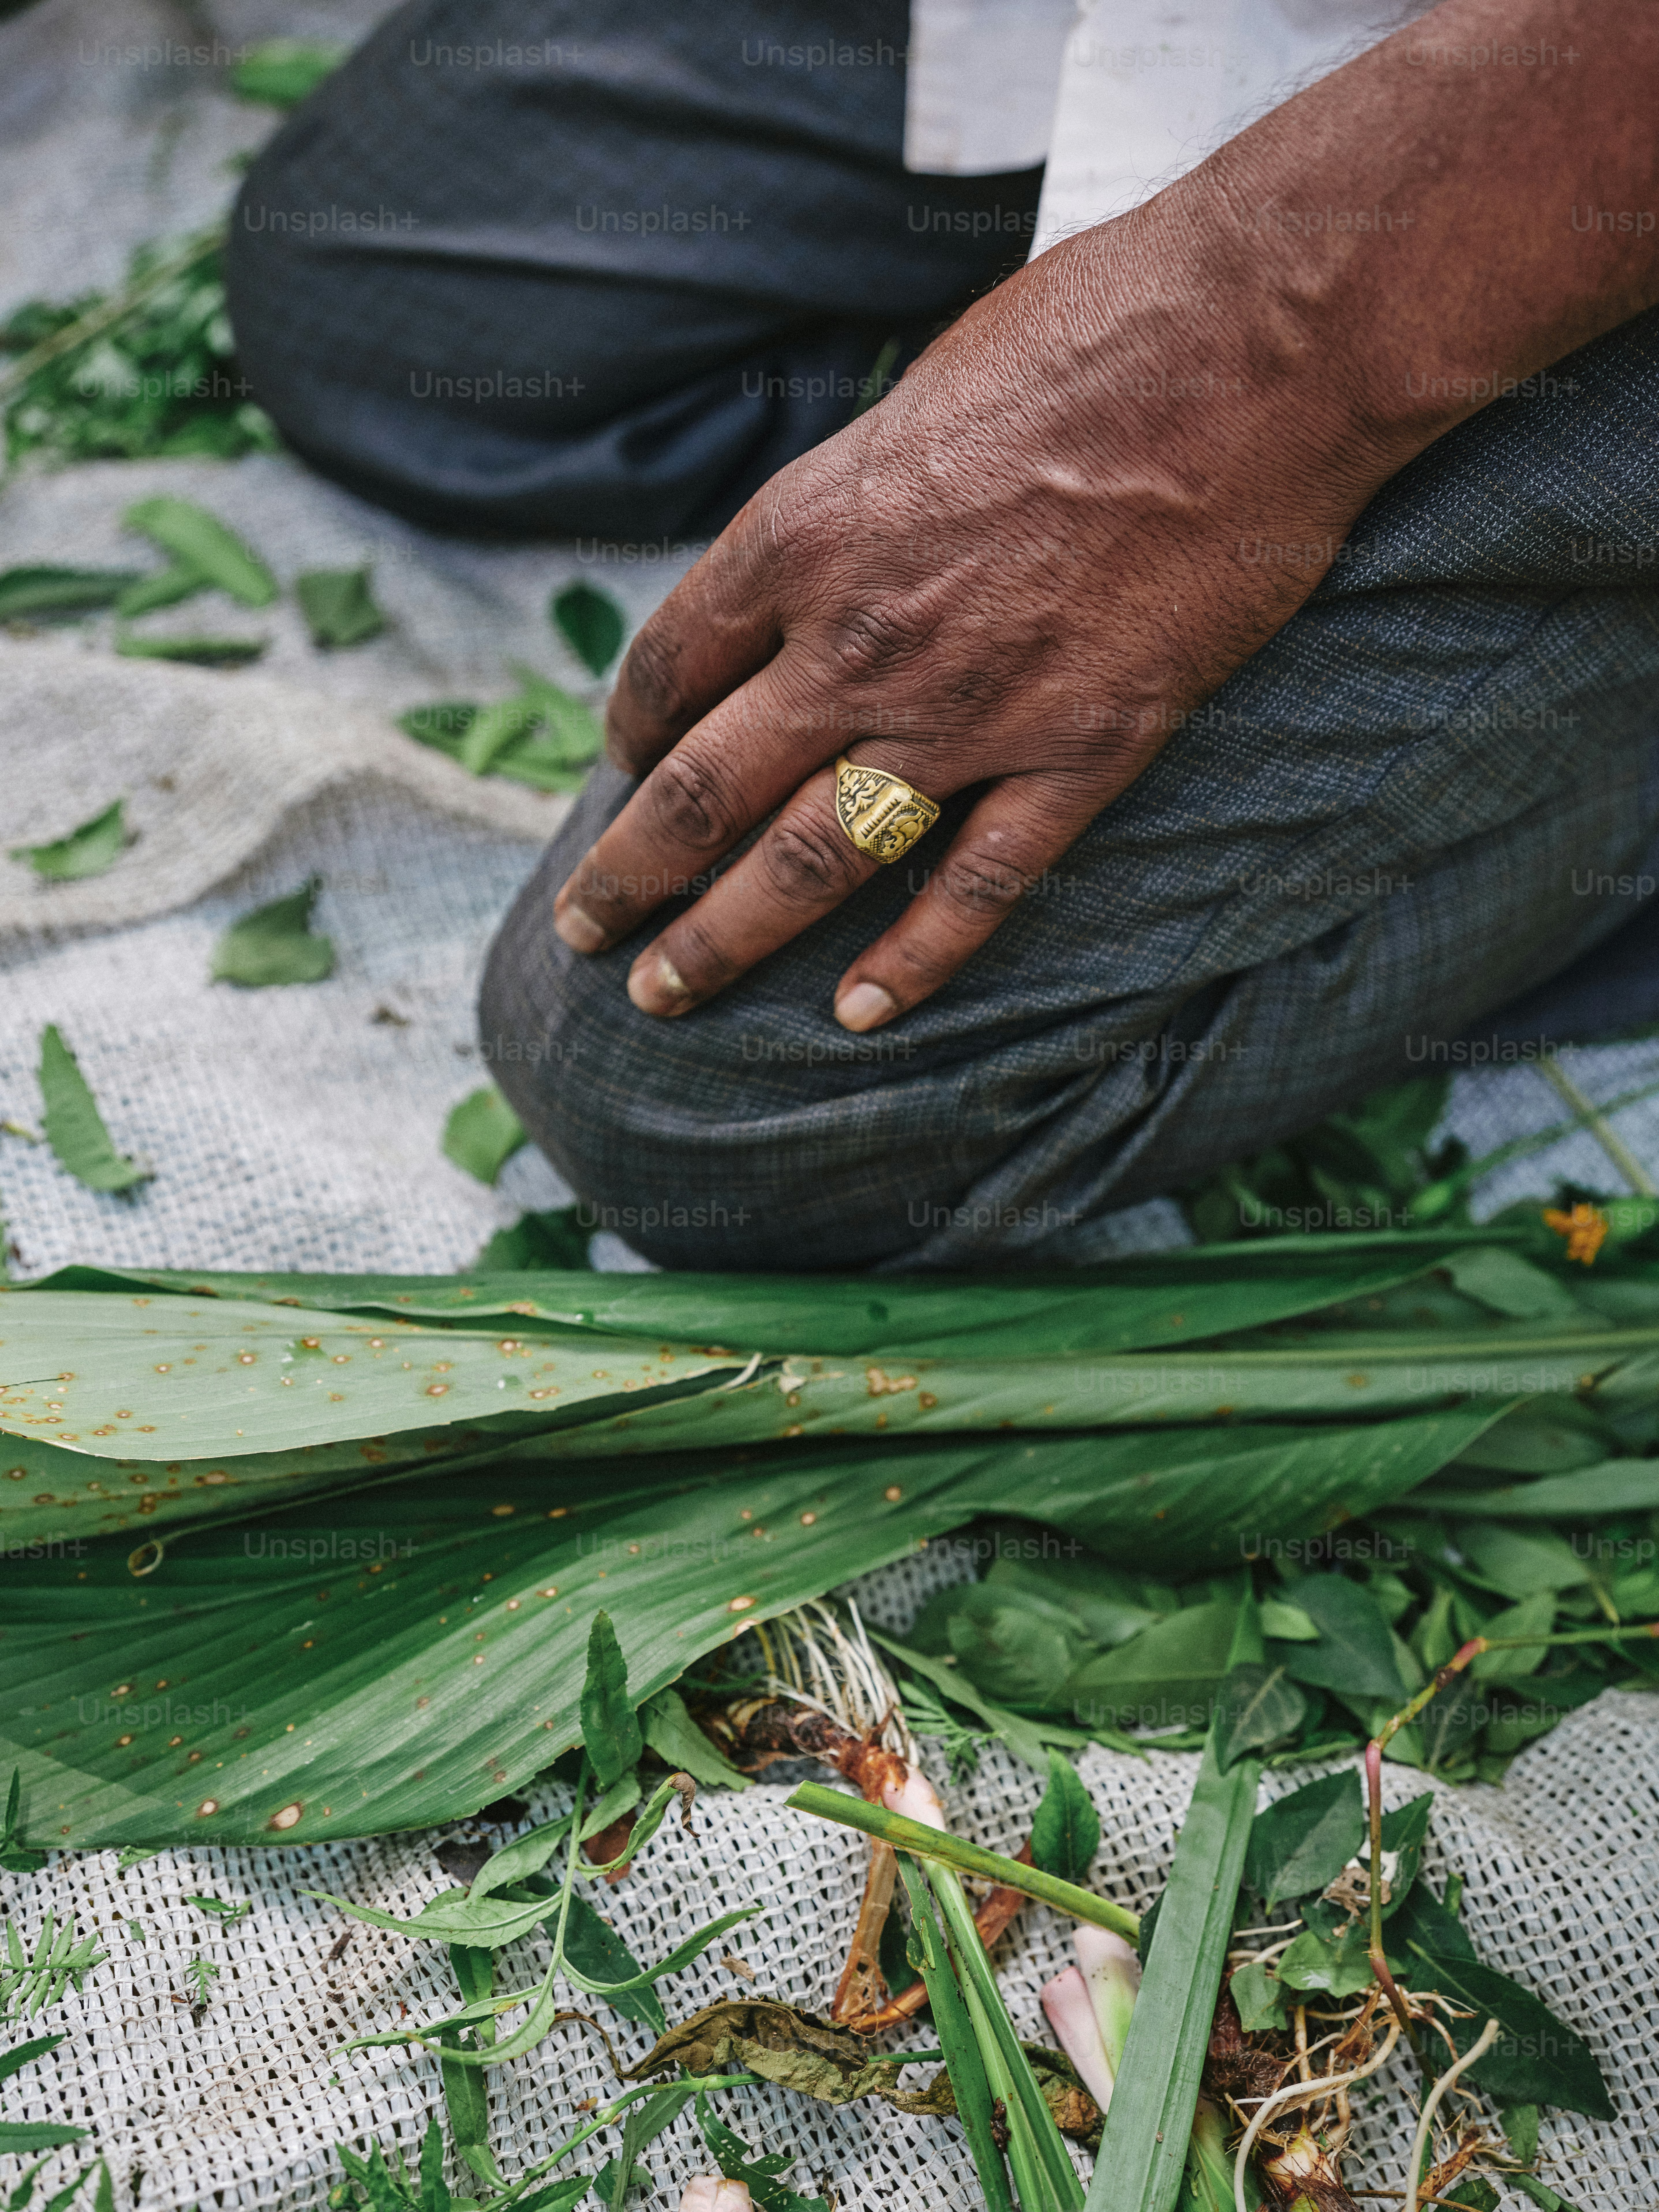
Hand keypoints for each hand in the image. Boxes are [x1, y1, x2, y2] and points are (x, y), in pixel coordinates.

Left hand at [553, 0, 1658, 1030]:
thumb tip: (827, 557)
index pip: (671, 666)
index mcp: (803, 537)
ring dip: (720, 940)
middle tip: (581, 935)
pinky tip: (859, 1015)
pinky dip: (913, 961)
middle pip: (702, 791)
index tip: (620, 769)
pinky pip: (977, 886)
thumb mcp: (914, 402)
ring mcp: (968, 713)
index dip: (630, 732)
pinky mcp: (1080, 753)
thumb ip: (853, 504)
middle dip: (627, 876)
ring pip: (807, 863)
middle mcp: (857, 642)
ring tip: (662, 994)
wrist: (1252, 352)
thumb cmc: (1088, 339)